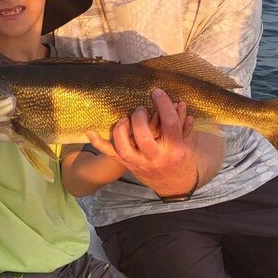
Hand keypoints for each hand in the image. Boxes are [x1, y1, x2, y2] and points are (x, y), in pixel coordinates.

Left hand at [87, 88, 203, 197]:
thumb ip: (182, 123)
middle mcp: (156, 158)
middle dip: (139, 118)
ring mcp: (140, 163)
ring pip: (125, 148)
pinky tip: (90, 131)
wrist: (174, 185)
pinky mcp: (129, 165)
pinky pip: (111, 154)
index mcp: (175, 149)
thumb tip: (178, 103)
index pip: (169, 123)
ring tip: (125, 119)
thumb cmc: (182, 159)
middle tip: (140, 109)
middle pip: (144, 137)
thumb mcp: (187, 141)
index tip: (156, 92)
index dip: (163, 105)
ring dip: (121, 130)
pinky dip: (99, 143)